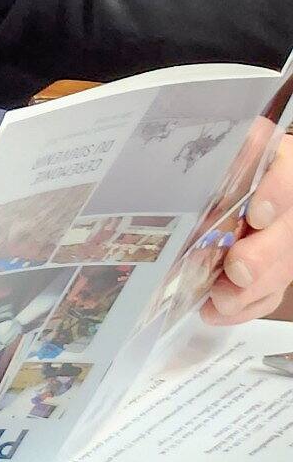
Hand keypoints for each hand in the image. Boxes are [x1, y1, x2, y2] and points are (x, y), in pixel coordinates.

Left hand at [204, 136, 292, 324]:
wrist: (230, 178)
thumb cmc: (218, 162)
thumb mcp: (220, 150)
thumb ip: (219, 157)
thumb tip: (180, 156)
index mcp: (278, 161)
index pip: (288, 173)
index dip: (278, 194)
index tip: (257, 214)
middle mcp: (286, 202)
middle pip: (286, 231)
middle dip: (263, 255)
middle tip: (238, 269)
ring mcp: (284, 235)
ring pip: (281, 268)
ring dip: (250, 290)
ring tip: (221, 299)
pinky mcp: (276, 266)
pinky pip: (268, 291)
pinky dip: (243, 306)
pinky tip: (216, 311)